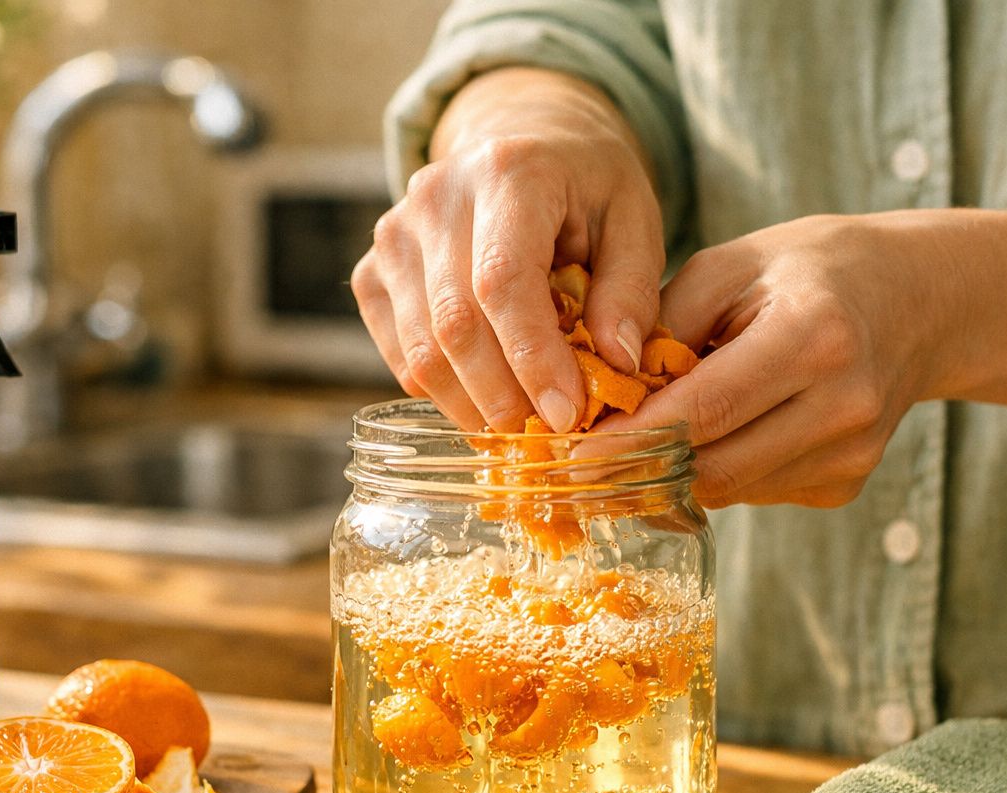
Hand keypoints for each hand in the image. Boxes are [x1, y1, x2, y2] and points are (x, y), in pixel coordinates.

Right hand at [351, 67, 664, 431]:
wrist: (517, 144)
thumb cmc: (584, 186)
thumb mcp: (634, 218)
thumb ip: (632, 289)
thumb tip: (619, 365)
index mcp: (508, 172)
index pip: (503, 281)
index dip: (532, 357)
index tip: (567, 413)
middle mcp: (435, 197)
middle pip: (455, 325)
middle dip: (504, 396)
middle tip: (547, 435)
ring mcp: (393, 236)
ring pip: (421, 350)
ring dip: (473, 405)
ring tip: (521, 426)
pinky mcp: (371, 271)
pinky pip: (400, 355)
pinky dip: (442, 392)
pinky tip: (485, 399)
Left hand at [597, 214, 952, 508]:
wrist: (916, 300)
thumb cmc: (806, 271)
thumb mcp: (727, 268)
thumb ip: (661, 328)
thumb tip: (599, 394)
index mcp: (813, 336)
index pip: (703, 411)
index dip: (630, 443)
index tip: (571, 460)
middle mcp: (843, 404)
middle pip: (712, 467)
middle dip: (639, 471)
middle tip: (581, 465)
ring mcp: (851, 454)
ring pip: (728, 490)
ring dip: (675, 473)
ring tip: (645, 435)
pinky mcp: (846, 485)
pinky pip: (754, 492)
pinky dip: (718, 471)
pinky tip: (720, 431)